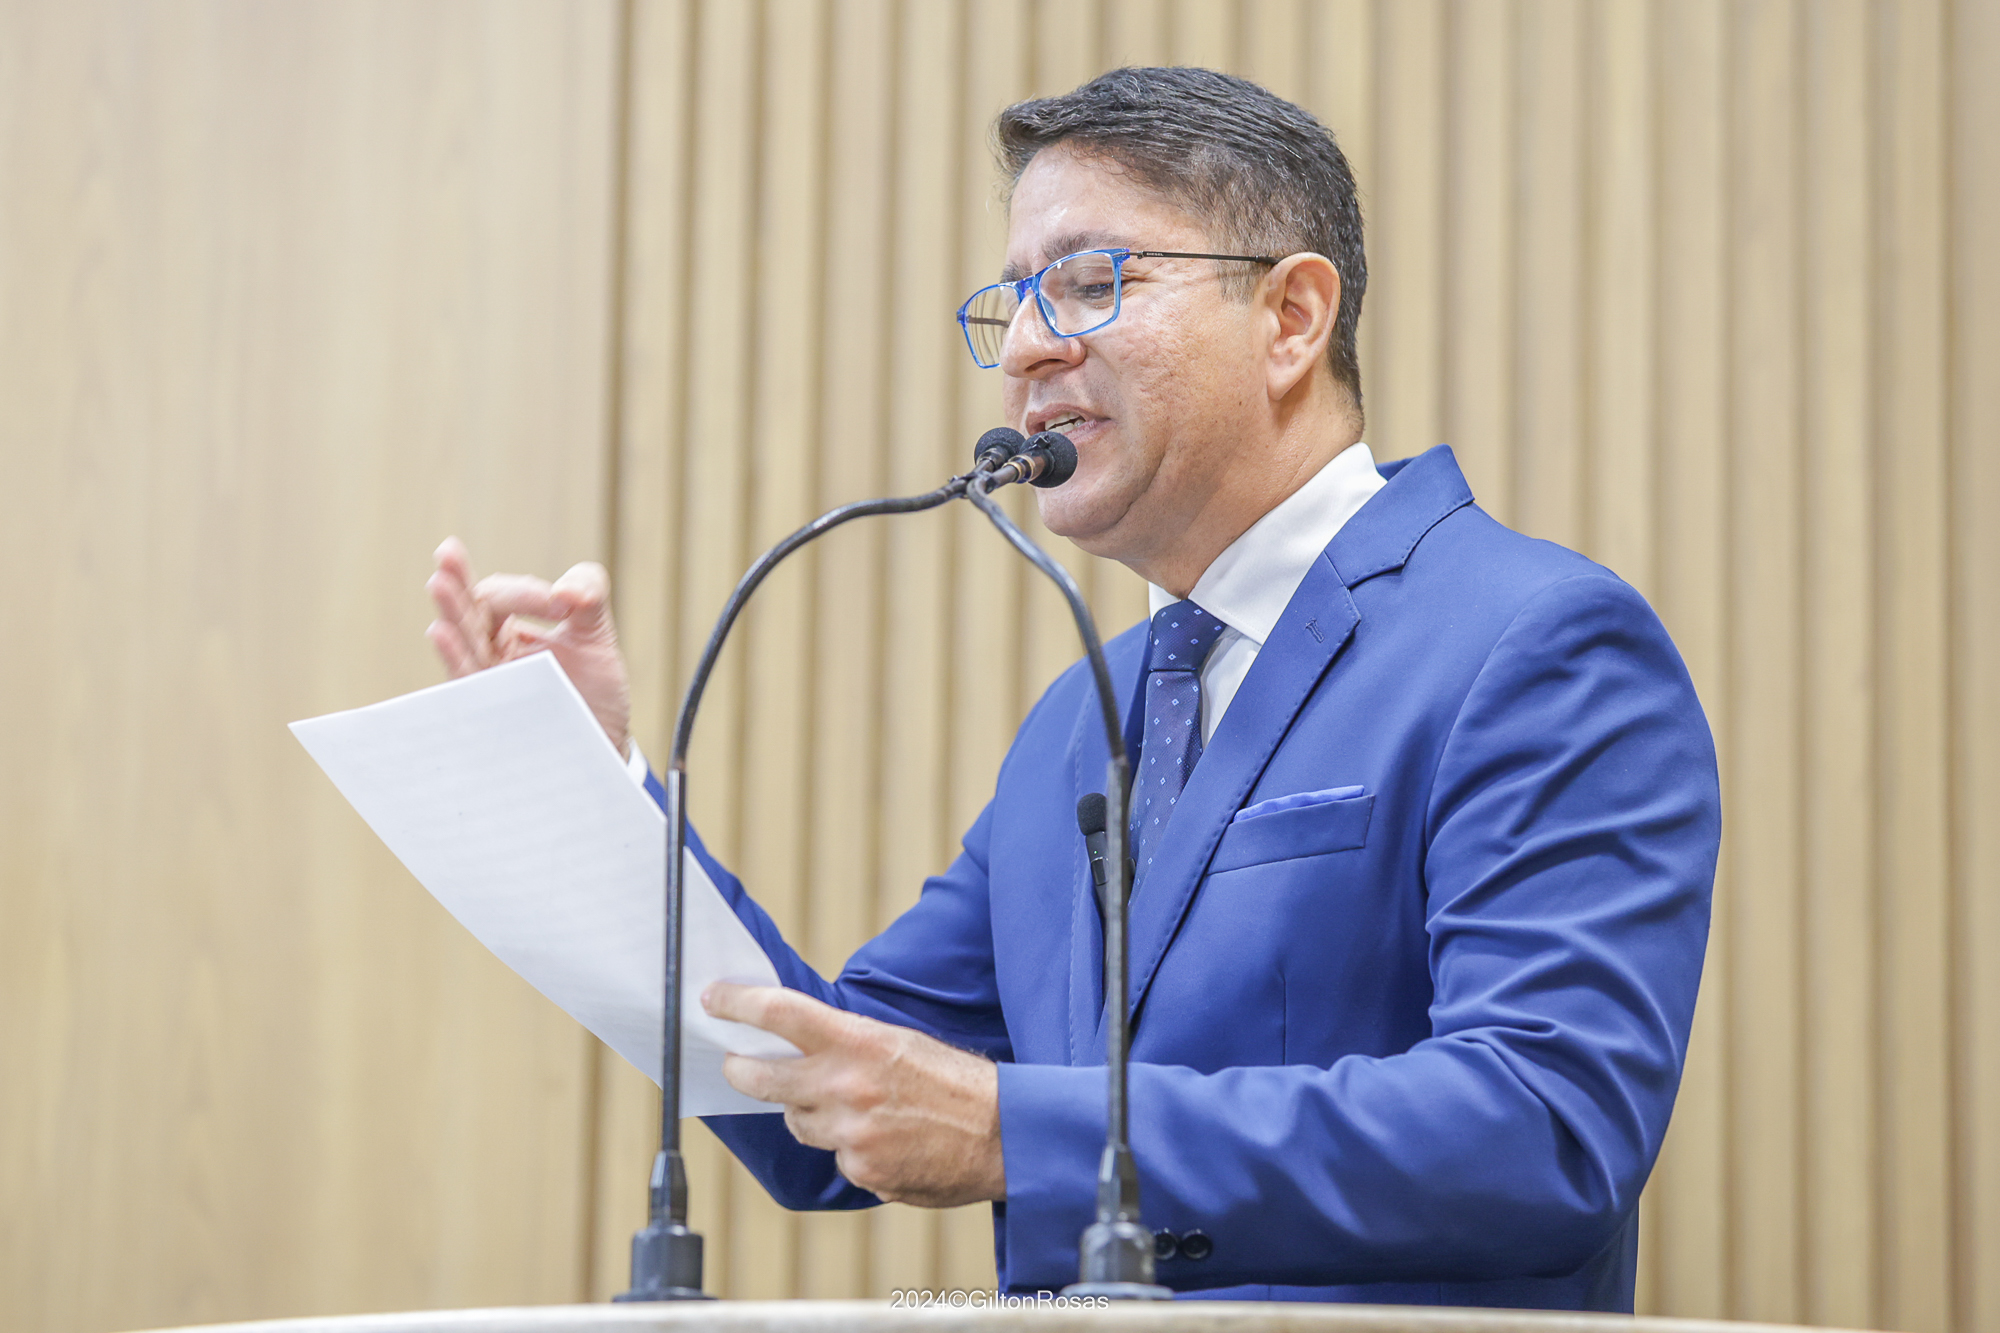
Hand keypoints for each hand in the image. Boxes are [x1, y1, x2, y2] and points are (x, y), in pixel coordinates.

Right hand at [425, 536, 633, 756]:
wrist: (603, 741)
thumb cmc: (595, 690)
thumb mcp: (597, 633)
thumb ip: (589, 594)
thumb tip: (566, 591)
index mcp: (510, 629)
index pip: (498, 598)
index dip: (524, 592)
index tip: (563, 605)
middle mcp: (492, 652)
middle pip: (467, 612)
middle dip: (457, 583)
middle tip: (446, 553)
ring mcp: (490, 679)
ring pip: (462, 642)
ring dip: (451, 613)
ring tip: (438, 584)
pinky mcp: (494, 707)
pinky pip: (468, 680)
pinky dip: (455, 655)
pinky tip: (441, 632)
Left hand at [703, 982, 1004, 1207]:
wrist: (1004, 1134)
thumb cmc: (954, 1082)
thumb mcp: (899, 1043)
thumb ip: (847, 1045)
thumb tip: (798, 1045)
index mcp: (859, 1042)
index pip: (781, 1013)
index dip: (737, 1002)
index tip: (713, 997)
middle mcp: (846, 1086)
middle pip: (762, 1077)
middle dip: (742, 1068)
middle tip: (734, 1061)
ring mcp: (850, 1134)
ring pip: (798, 1121)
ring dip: (809, 1112)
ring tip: (852, 1106)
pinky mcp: (860, 1171)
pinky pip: (835, 1156)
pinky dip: (849, 1149)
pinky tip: (884, 1139)